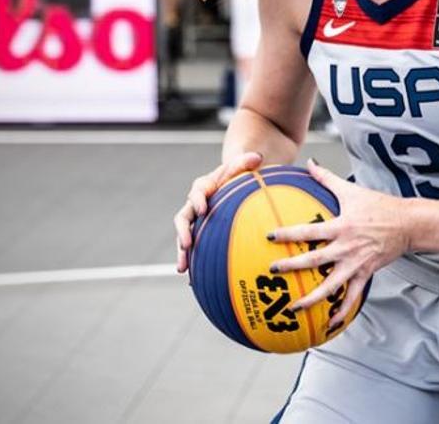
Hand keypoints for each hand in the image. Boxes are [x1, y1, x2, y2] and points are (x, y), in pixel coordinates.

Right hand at [173, 151, 263, 272]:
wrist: (234, 181)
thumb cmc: (239, 174)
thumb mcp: (242, 166)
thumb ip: (246, 162)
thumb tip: (257, 157)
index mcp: (204, 186)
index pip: (197, 191)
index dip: (198, 200)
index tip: (202, 209)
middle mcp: (196, 204)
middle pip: (183, 218)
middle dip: (182, 232)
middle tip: (186, 244)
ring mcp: (197, 220)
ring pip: (185, 237)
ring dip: (182, 252)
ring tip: (182, 269)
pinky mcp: (201, 233)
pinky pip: (195, 248)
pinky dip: (194, 263)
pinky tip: (194, 281)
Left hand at [268, 159, 408, 326]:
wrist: (406, 223)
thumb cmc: (378, 205)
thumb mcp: (351, 190)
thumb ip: (326, 177)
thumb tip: (309, 163)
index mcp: (340, 226)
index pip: (309, 231)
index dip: (289, 234)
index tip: (270, 237)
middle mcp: (346, 247)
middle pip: (315, 260)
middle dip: (292, 267)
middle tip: (273, 271)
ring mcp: (355, 264)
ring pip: (331, 285)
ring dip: (312, 298)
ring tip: (294, 308)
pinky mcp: (365, 274)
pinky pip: (352, 296)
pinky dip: (342, 310)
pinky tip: (330, 323)